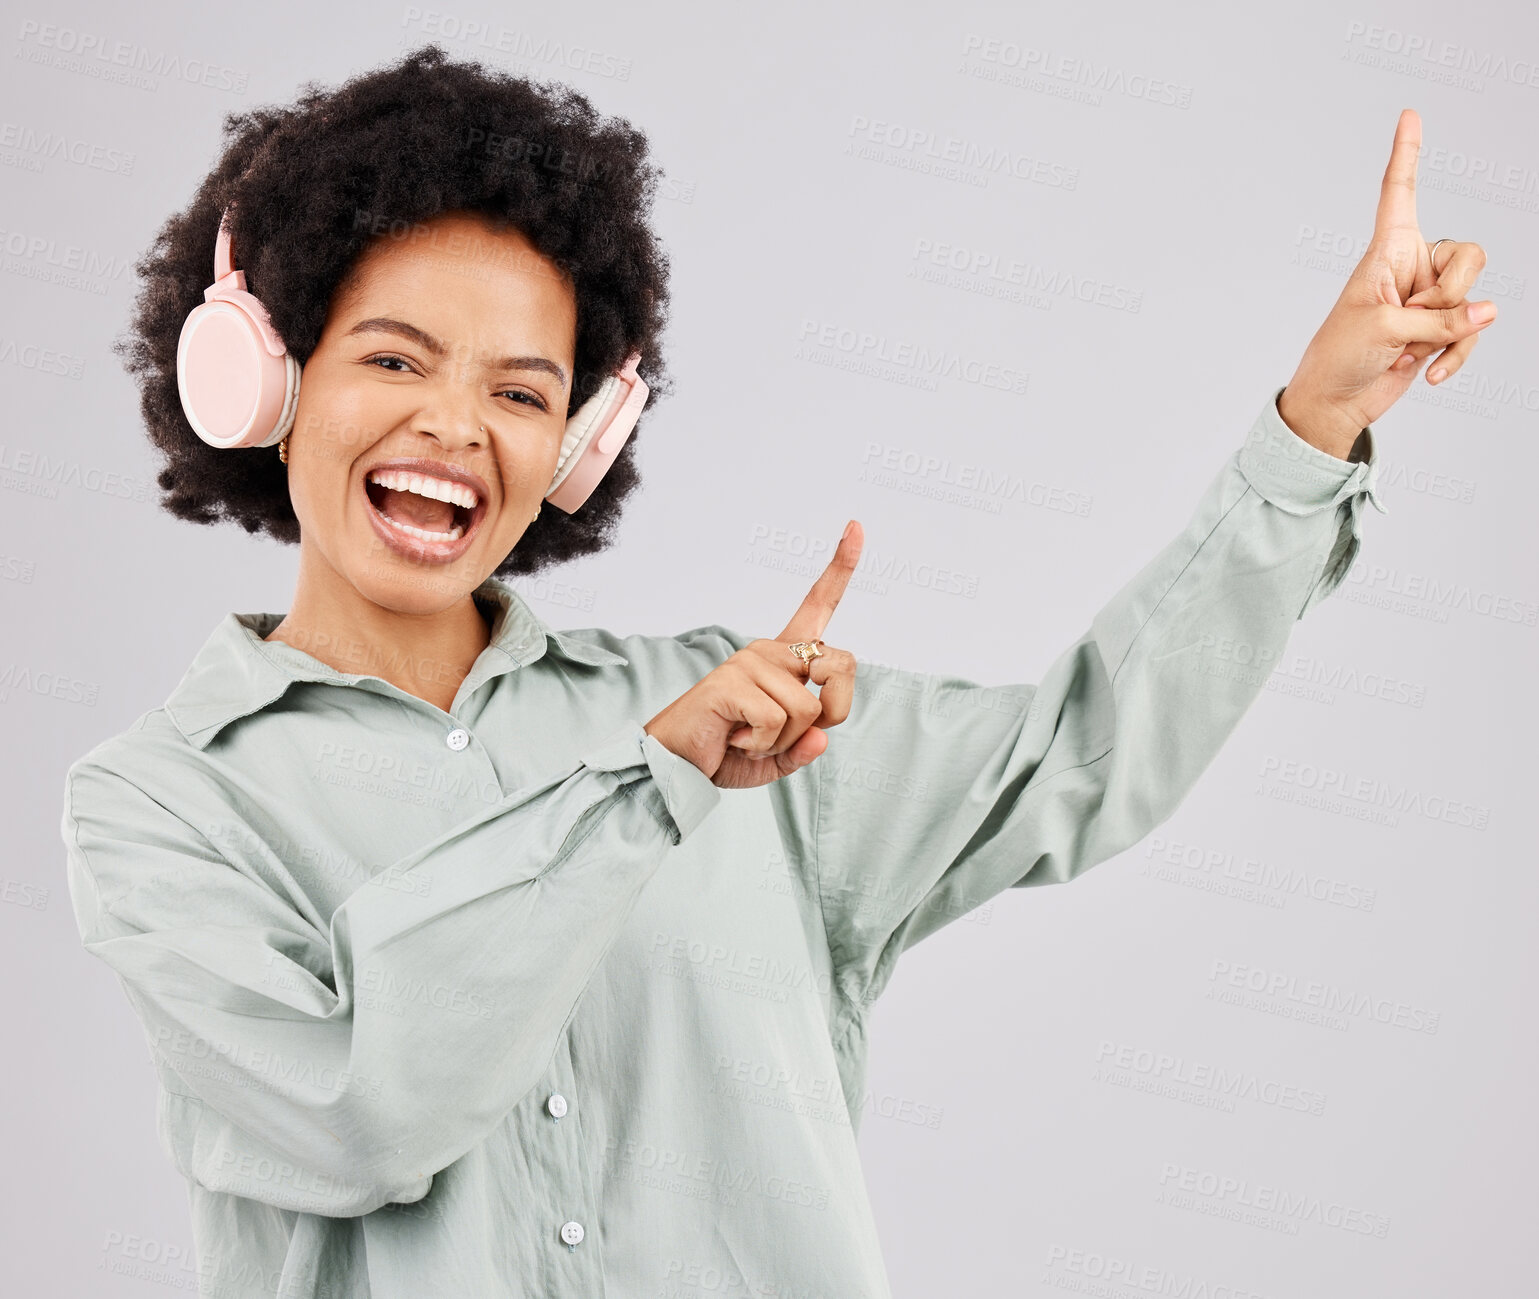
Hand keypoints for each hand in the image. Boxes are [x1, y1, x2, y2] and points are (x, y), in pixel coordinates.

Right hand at [643, 521, 864, 789]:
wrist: (674, 766)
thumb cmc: (725, 752)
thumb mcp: (779, 755)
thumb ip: (804, 746)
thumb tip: (822, 736)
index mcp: (783, 660)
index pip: (817, 606)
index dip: (840, 567)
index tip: (856, 526)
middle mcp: (768, 650)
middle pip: (842, 666)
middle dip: (836, 709)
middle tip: (794, 733)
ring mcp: (748, 661)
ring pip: (810, 709)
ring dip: (786, 741)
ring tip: (748, 737)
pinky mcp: (730, 680)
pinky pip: (778, 721)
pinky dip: (763, 745)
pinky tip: (736, 738)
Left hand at [1278, 109, 1497, 458]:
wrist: (1336, 402)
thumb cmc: (1341, 356)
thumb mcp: (1386, 329)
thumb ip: (1442, 317)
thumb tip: (1490, 312)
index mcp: (1386, 251)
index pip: (1400, 193)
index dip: (1407, 154)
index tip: (1409, 114)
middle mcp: (1412, 266)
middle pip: (1468, 255)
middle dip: (1449, 294)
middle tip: (1408, 319)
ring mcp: (1429, 298)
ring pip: (1474, 295)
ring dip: (1445, 329)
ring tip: (1405, 346)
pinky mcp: (1439, 328)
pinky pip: (1471, 330)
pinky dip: (1455, 354)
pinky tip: (1429, 373)